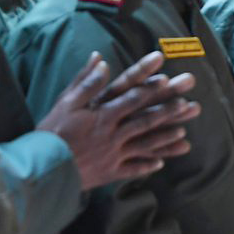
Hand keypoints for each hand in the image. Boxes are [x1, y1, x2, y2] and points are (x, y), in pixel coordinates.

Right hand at [38, 52, 201, 189]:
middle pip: (147, 120)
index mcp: (104, 114)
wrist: (42, 169)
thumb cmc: (51, 133)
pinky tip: (161, 163)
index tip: (169, 75)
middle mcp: (114, 134)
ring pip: (145, 145)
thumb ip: (86, 82)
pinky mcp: (109, 172)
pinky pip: (132, 170)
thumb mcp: (65, 103)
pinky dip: (147, 166)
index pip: (133, 96)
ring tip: (184, 132)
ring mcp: (114, 155)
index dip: (152, 84)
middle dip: (171, 111)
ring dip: (165, 138)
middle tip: (191, 105)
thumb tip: (102, 61)